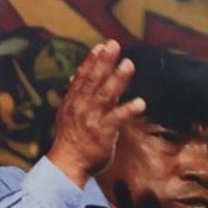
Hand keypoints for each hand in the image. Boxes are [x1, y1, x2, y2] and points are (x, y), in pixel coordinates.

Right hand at [47, 40, 145, 187]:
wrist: (67, 162)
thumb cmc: (70, 136)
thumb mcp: (67, 111)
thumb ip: (76, 93)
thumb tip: (77, 74)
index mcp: (73, 100)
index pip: (82, 76)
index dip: (91, 60)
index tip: (101, 46)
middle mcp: (81, 106)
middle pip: (93, 80)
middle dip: (104, 62)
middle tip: (114, 45)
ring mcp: (92, 118)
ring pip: (105, 95)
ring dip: (117, 79)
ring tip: (128, 65)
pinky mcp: (103, 132)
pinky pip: (117, 119)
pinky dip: (128, 110)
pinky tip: (140, 102)